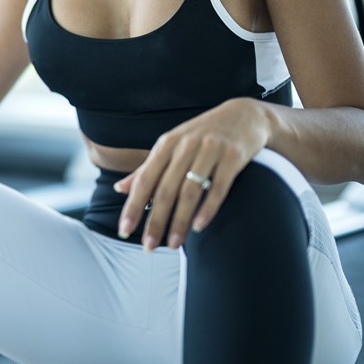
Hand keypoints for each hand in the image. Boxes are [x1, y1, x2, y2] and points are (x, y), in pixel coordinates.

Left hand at [113, 98, 271, 250]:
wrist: (244, 115)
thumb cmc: (201, 135)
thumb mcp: (171, 146)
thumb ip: (147, 169)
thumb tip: (119, 189)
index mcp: (167, 145)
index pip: (144, 180)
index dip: (133, 207)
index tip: (124, 232)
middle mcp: (185, 146)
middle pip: (165, 190)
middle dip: (155, 221)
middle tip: (149, 247)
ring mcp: (210, 149)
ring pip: (190, 191)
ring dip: (180, 221)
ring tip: (173, 244)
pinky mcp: (233, 156)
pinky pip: (219, 187)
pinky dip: (208, 208)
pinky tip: (199, 227)